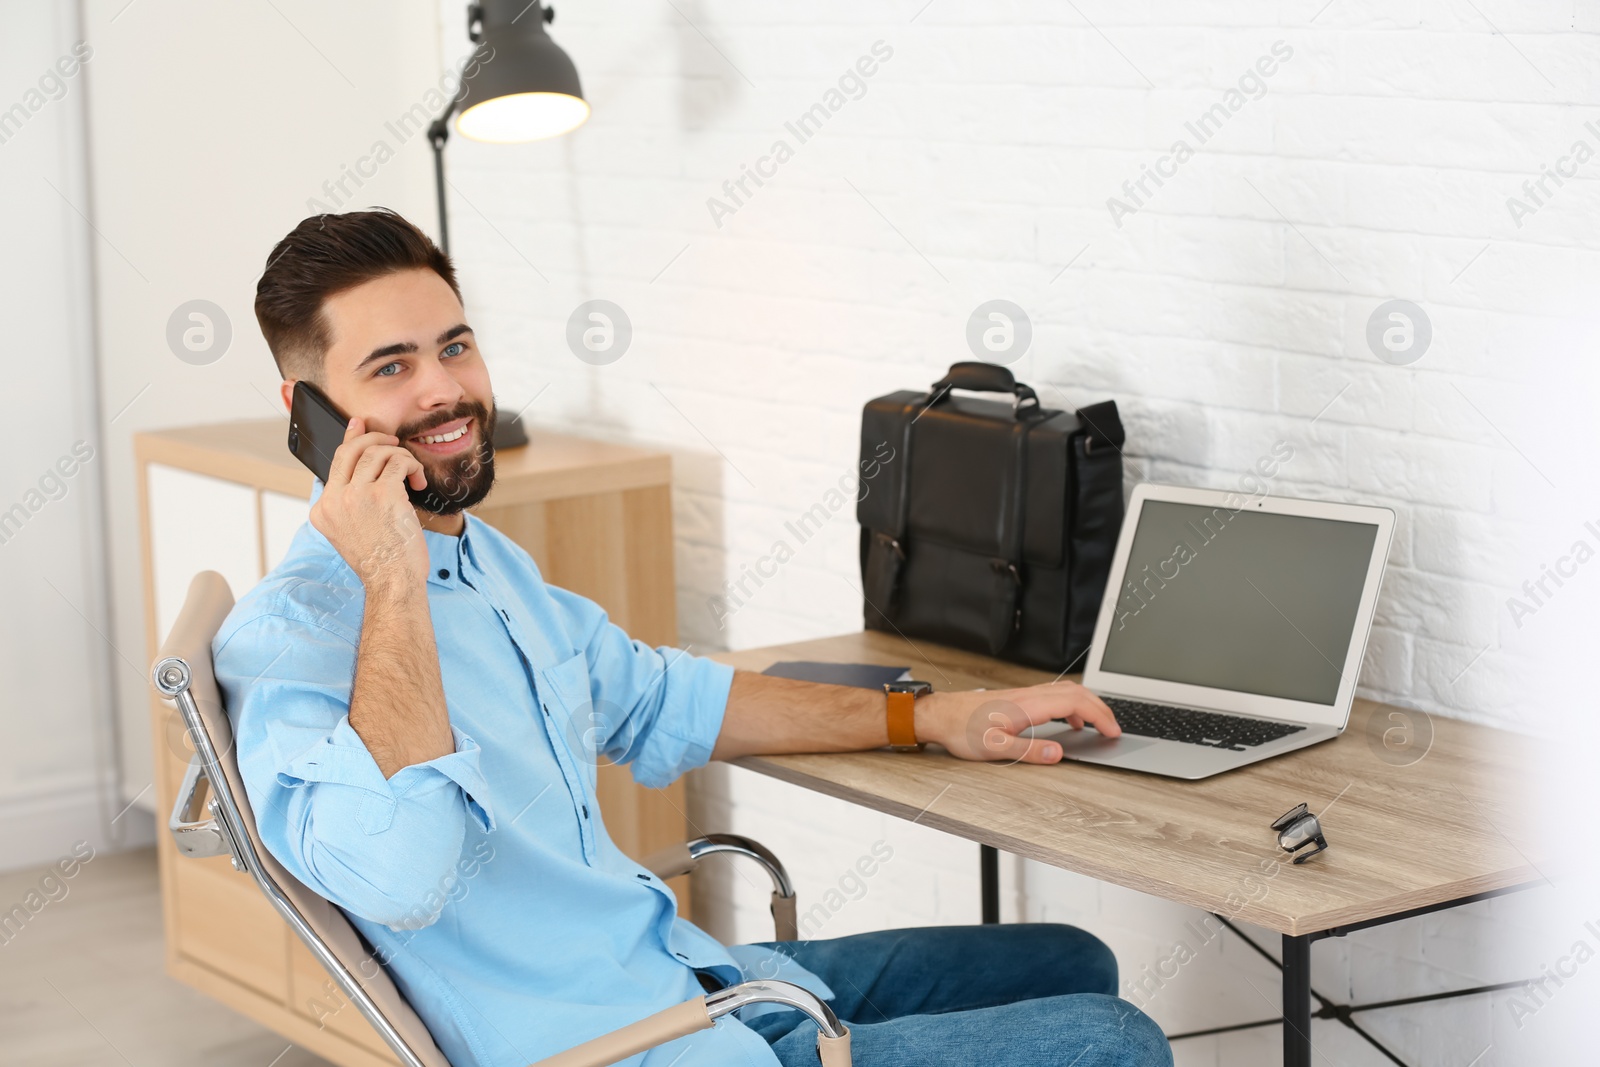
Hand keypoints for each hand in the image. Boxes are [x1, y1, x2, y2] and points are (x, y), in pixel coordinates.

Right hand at [309, 416, 429, 594]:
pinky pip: (400, 463)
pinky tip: (418, 482)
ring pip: (378, 453)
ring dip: (400, 456)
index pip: (334, 462)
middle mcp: (334, 500)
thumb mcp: (352, 529)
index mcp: (322, 509)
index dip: (351, 439)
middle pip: (352, 449)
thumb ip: (350, 500)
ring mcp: (357, 495)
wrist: (393, 581)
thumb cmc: (381, 559)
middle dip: (375, 438)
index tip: (360, 425)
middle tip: (393, 441)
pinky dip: (412, 467)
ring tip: (411, 472)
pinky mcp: (383, 494)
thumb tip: (359, 466)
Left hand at [919, 681, 1119, 764]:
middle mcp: (1029, 695)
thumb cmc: (962, 730)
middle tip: (1113, 728)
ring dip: (1086, 704)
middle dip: (1100, 708)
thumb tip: (1059, 753)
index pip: (1074, 702)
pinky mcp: (1018, 698)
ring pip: (1065, 691)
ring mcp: (1024, 694)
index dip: (1098, 715)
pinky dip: (1070, 705)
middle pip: (1075, 692)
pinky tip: (1068, 722)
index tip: (1112, 730)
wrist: (941, 715)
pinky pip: (1053, 696)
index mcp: (1027, 705)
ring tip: (1097, 725)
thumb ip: (1029, 750)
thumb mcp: (995, 748)